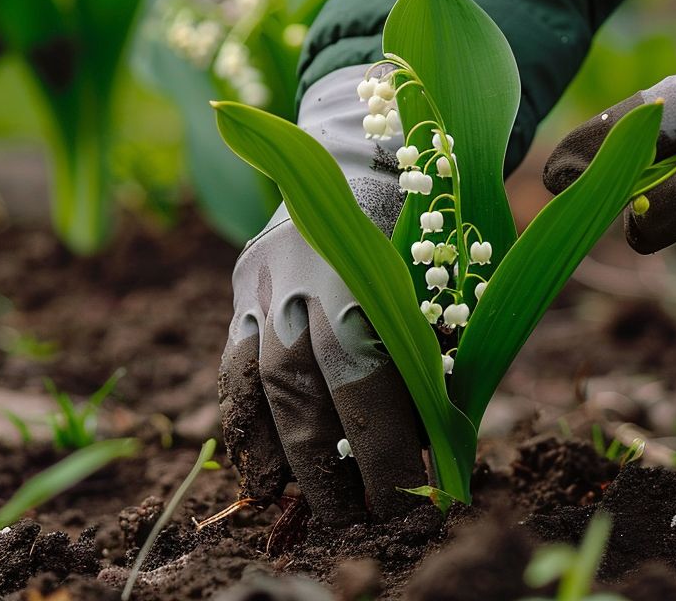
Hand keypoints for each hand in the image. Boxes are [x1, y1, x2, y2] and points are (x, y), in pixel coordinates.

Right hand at [218, 66, 426, 522]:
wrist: (360, 158)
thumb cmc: (422, 231)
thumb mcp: (445, 277)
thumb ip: (438, 349)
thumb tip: (439, 445)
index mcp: (370, 265)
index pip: (371, 370)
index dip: (387, 442)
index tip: (407, 498)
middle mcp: (308, 271)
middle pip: (304, 380)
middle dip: (328, 461)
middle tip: (354, 517)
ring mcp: (266, 278)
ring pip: (257, 376)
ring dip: (277, 453)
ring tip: (297, 506)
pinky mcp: (242, 285)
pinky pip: (229, 365)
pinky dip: (239, 424)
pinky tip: (255, 471)